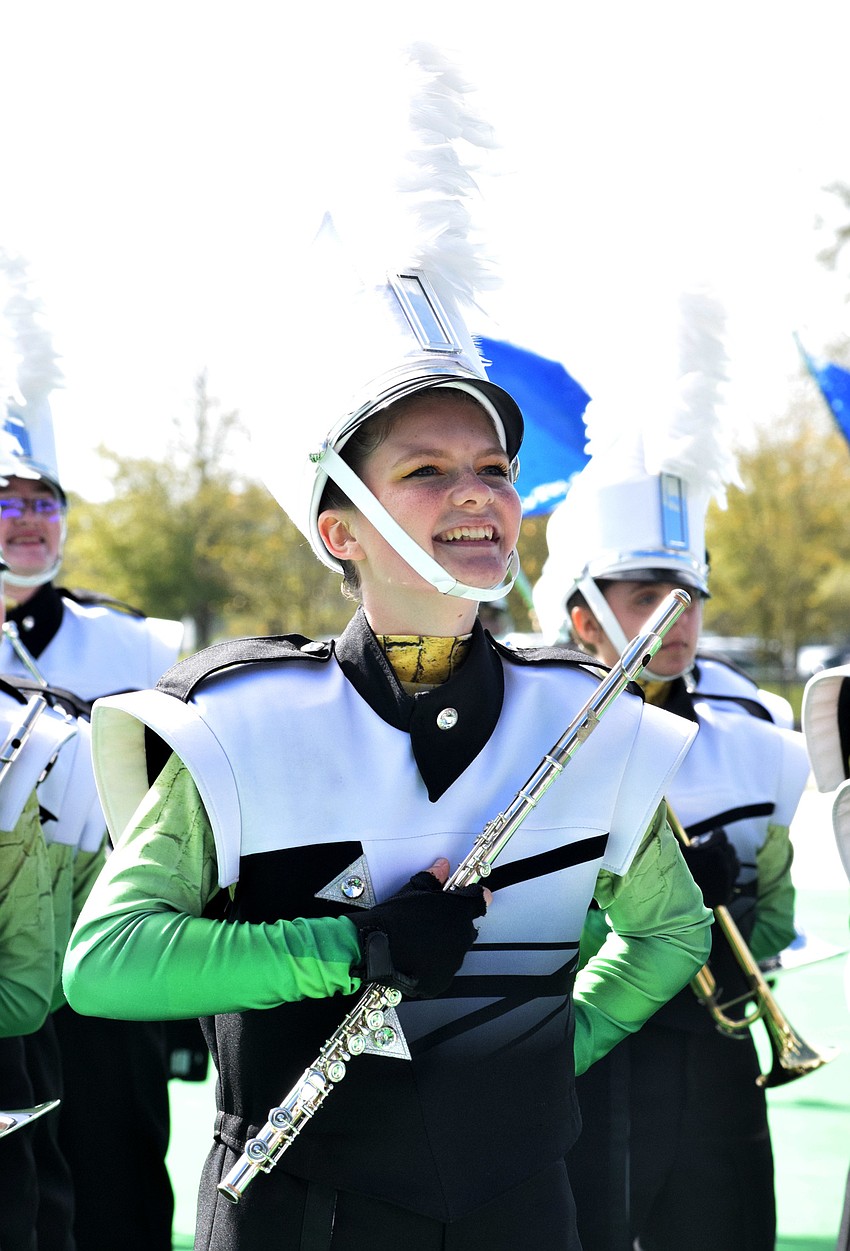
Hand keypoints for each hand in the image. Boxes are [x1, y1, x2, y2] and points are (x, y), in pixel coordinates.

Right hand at [349, 858, 488, 998]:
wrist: (374, 948)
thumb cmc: (392, 920)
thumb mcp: (413, 890)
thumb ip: (433, 878)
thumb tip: (441, 869)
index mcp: (458, 911)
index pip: (479, 900)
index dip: (472, 898)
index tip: (467, 898)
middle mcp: (462, 936)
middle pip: (467, 927)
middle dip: (453, 924)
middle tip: (431, 923)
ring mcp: (455, 960)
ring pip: (456, 950)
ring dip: (444, 945)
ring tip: (420, 941)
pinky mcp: (444, 979)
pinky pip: (444, 969)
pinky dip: (434, 964)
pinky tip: (418, 956)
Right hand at [680, 828, 740, 908]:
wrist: (673, 902)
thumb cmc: (672, 872)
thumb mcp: (676, 850)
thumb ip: (681, 837)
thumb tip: (686, 831)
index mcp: (714, 851)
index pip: (721, 835)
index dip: (714, 834)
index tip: (710, 835)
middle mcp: (725, 865)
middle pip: (729, 848)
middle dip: (720, 846)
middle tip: (710, 848)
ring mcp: (727, 881)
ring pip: (735, 864)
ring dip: (727, 860)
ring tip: (716, 862)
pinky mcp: (725, 895)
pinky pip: (731, 881)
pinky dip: (726, 877)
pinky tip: (715, 877)